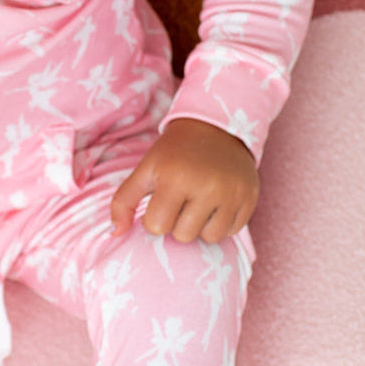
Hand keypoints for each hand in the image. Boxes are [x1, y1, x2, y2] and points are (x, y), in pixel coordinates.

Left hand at [110, 117, 258, 243]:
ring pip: (209, 238)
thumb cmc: (174, 152)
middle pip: (183, 235)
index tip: (160, 200)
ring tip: (198, 201)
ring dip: (199, 226)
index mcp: (175, 177)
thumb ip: (123, 201)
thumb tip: (115, 234)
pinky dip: (221, 223)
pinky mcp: (249, 199)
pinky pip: (231, 232)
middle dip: (177, 222)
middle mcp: (206, 187)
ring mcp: (231, 194)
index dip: (154, 217)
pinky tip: (216, 202)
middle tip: (181, 199)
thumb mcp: (145, 169)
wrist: (215, 127)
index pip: (157, 226)